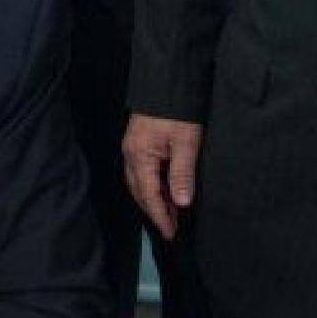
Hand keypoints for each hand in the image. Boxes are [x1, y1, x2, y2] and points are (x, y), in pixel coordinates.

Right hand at [122, 113, 203, 239]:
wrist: (167, 84)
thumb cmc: (178, 112)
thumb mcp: (186, 143)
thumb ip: (181, 174)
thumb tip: (181, 203)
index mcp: (139, 156)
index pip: (149, 195)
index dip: (160, 216)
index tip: (170, 233)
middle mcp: (130, 154)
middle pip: (139, 191)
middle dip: (154, 210)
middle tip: (171, 227)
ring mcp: (131, 147)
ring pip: (138, 182)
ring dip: (153, 199)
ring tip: (170, 212)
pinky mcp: (137, 142)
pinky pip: (140, 172)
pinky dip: (151, 185)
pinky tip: (165, 189)